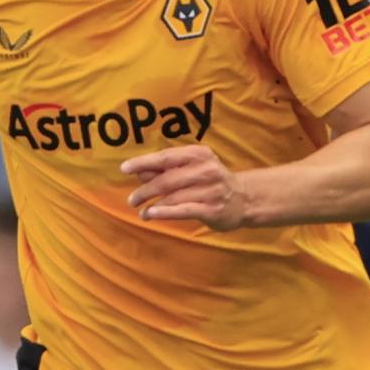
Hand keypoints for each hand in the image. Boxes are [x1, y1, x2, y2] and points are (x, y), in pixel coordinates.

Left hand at [121, 145, 247, 230]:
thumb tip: (139, 172)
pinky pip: (183, 210)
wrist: (244, 199)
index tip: (125, 168)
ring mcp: (210, 190)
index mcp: (198, 154)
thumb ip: (167, 169)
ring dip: (152, 204)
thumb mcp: (192, 168)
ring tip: (141, 211)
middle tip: (132, 199)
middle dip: (145, 190)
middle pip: (167, 179)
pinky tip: (151, 214)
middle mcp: (206, 169)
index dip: (143, 162)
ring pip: (173, 196)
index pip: (166, 157)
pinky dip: (164, 212)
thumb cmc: (210, 181)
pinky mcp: (212, 209)